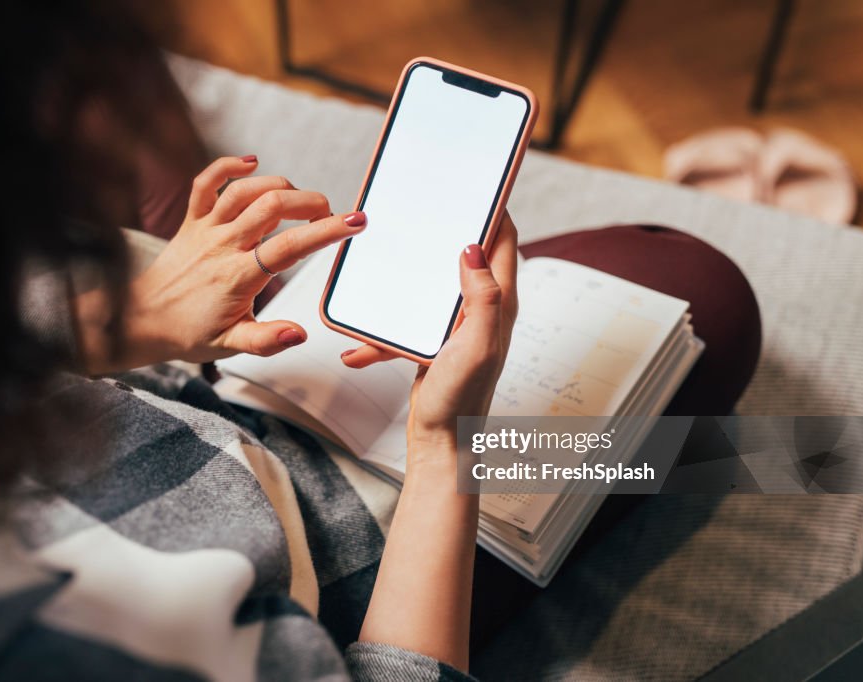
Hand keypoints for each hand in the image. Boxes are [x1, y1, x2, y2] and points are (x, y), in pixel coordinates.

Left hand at [77, 156, 366, 371]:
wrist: (142, 320)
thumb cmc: (188, 333)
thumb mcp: (230, 346)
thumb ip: (267, 340)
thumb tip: (299, 333)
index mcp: (238, 277)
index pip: (290, 247)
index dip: (326, 231)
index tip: (355, 222)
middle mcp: (222, 246)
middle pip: (273, 206)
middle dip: (310, 202)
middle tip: (330, 213)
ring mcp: (205, 229)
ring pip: (246, 190)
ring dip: (280, 186)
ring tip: (300, 200)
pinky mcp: (191, 220)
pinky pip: (206, 183)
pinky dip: (228, 166)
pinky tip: (252, 162)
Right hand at [341, 212, 518, 458]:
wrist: (443, 442)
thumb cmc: (462, 399)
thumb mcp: (476, 346)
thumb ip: (483, 298)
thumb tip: (473, 248)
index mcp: (499, 304)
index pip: (503, 241)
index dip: (495, 208)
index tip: (476, 182)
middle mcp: (483, 309)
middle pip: (468, 253)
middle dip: (446, 230)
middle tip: (422, 207)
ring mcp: (457, 323)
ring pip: (433, 284)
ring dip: (408, 278)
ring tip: (384, 264)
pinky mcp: (434, 339)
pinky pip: (407, 321)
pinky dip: (384, 332)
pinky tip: (359, 347)